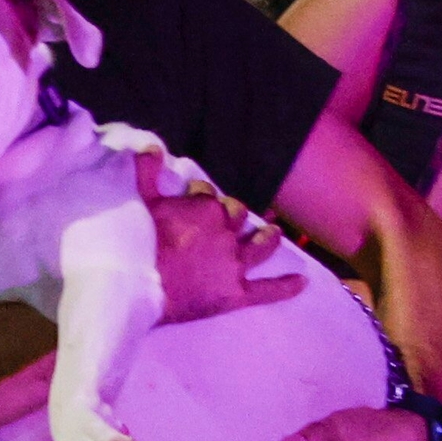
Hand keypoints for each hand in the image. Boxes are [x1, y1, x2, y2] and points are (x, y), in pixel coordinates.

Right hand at [150, 181, 304, 326]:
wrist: (139, 287)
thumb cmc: (139, 244)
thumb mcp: (143, 203)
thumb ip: (148, 173)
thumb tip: (152, 147)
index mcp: (207, 209)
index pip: (208, 194)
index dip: (200, 194)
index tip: (192, 196)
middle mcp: (227, 233)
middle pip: (237, 216)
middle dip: (234, 214)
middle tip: (229, 217)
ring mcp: (235, 263)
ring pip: (260, 246)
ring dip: (268, 237)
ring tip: (274, 232)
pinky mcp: (236, 293)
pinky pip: (267, 290)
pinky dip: (285, 287)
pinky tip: (302, 282)